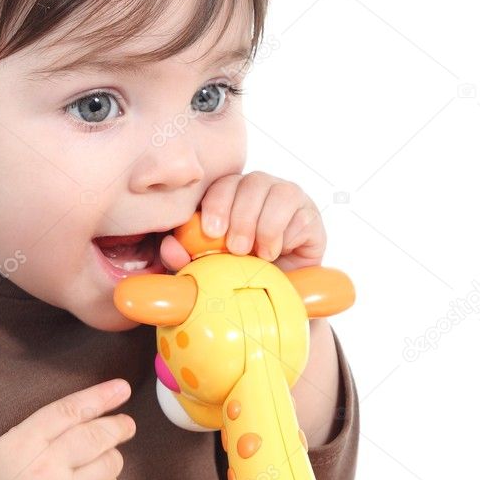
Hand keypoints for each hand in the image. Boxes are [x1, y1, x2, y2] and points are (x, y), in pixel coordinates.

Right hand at [0, 379, 135, 479]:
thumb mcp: (6, 446)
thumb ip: (42, 429)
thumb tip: (87, 413)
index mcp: (24, 443)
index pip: (71, 411)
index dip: (100, 396)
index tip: (121, 388)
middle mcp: (47, 469)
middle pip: (97, 436)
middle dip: (118, 426)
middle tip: (127, 423)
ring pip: (109, 465)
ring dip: (112, 455)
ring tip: (105, 455)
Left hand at [159, 172, 326, 273]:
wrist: (277, 297)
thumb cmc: (239, 274)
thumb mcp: (208, 267)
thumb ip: (186, 256)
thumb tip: (168, 246)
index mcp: (232, 194)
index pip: (224, 183)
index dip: (217, 203)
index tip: (211, 232)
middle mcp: (261, 190)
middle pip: (251, 182)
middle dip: (241, 217)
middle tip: (236, 249)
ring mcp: (289, 199)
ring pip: (279, 192)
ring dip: (264, 225)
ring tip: (256, 253)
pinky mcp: (311, 216)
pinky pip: (300, 215)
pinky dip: (285, 236)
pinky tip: (275, 253)